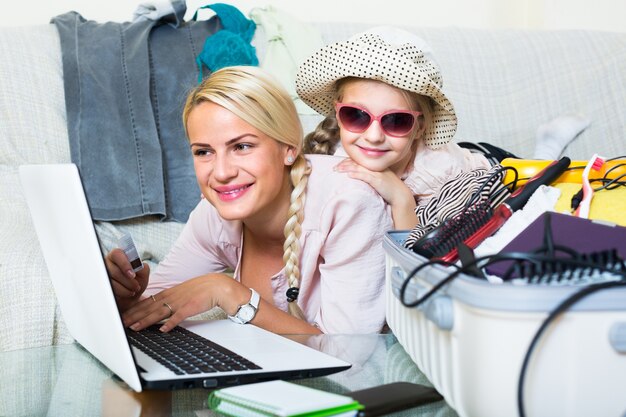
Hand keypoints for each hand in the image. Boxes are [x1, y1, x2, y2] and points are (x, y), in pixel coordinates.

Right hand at [105, 248, 149, 310]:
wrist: (132, 294)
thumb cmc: (137, 280)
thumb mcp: (143, 274)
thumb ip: (143, 268)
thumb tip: (138, 266)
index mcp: (118, 256)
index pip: (117, 254)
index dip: (124, 264)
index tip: (133, 275)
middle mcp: (108, 263)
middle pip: (114, 271)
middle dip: (128, 281)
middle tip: (137, 287)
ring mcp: (103, 274)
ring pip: (111, 282)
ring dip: (125, 289)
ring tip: (133, 291)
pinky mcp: (102, 285)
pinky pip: (109, 290)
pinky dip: (120, 294)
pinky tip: (126, 293)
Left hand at [123, 273, 247, 331]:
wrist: (218, 286)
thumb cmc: (201, 290)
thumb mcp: (182, 292)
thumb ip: (170, 299)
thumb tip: (159, 307)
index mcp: (169, 293)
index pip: (147, 302)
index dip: (134, 310)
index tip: (123, 316)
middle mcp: (171, 297)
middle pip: (149, 307)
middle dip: (134, 316)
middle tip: (121, 323)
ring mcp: (180, 302)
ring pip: (159, 312)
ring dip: (146, 320)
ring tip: (135, 328)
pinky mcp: (190, 307)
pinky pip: (178, 316)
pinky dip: (170, 323)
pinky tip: (163, 330)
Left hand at [335, 158, 407, 204]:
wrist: (401, 195)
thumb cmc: (390, 189)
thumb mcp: (379, 179)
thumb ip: (370, 176)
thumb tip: (357, 177)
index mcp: (375, 166)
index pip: (359, 160)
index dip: (348, 161)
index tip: (339, 165)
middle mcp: (375, 167)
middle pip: (357, 162)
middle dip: (344, 164)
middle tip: (334, 168)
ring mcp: (377, 173)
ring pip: (359, 167)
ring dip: (347, 168)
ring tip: (337, 170)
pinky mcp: (378, 180)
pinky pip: (366, 176)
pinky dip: (357, 174)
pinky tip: (349, 175)